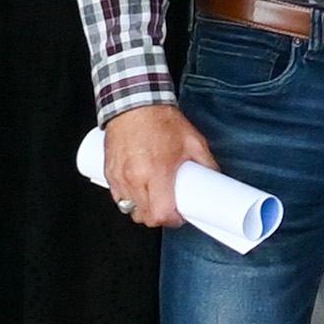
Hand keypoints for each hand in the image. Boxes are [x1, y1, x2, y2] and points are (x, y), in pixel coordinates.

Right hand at [102, 105, 218, 232]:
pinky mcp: (108, 172)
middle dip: (159, 217)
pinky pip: (117, 197)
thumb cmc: (161, 120)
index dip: (173, 220)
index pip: (161, 213)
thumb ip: (206, 163)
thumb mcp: (193, 141)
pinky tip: (140, 190)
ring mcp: (118, 176)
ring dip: (143, 209)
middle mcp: (134, 177)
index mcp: (156, 172)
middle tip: (170, 208)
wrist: (134, 103)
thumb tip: (215, 179)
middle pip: (144, 216)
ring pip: (128, 209)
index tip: (181, 214)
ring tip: (155, 198)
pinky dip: (128, 199)